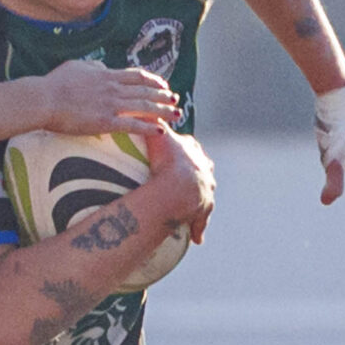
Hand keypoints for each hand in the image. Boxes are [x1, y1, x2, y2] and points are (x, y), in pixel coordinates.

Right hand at [34, 60, 180, 134]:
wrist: (44, 99)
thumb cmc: (55, 84)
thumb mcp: (77, 66)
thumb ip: (94, 68)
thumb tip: (104, 69)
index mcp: (107, 75)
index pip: (137, 76)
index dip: (154, 80)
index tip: (163, 85)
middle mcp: (113, 88)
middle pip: (147, 91)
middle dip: (164, 96)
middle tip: (175, 100)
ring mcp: (111, 105)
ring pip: (145, 107)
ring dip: (164, 111)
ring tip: (177, 115)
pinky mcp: (106, 122)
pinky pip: (133, 125)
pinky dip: (149, 127)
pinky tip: (161, 131)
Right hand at [137, 123, 216, 242]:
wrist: (177, 187)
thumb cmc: (168, 162)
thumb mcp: (158, 138)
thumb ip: (149, 122)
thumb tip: (139, 105)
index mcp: (194, 154)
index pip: (192, 148)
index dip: (186, 149)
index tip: (181, 151)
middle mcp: (204, 173)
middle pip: (203, 170)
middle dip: (198, 173)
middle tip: (189, 177)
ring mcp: (205, 192)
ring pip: (205, 195)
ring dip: (200, 200)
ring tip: (193, 206)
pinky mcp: (202, 210)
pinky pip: (200, 221)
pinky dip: (198, 228)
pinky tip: (197, 238)